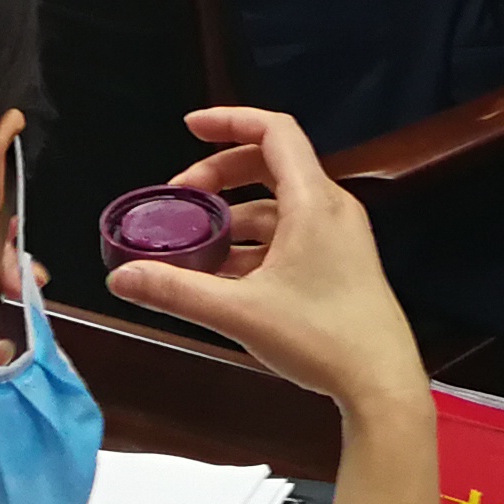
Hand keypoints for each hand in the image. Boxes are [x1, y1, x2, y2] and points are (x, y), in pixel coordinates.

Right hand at [108, 107, 427, 417]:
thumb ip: (177, 291)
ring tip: (195, 247)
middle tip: (182, 198)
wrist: (382, 383)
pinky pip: (290, 235)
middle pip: (270, 165)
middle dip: (221, 175)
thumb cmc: (320, 338)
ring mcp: (339, 236)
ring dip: (234, 217)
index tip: (190, 128)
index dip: (230, 120)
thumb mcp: (240, 312)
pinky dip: (254, 243)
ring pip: (278, 206)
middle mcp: (330, 208)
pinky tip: (224, 277)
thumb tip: (122, 277)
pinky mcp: (340, 262)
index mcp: (313, 201)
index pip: (274, 132)